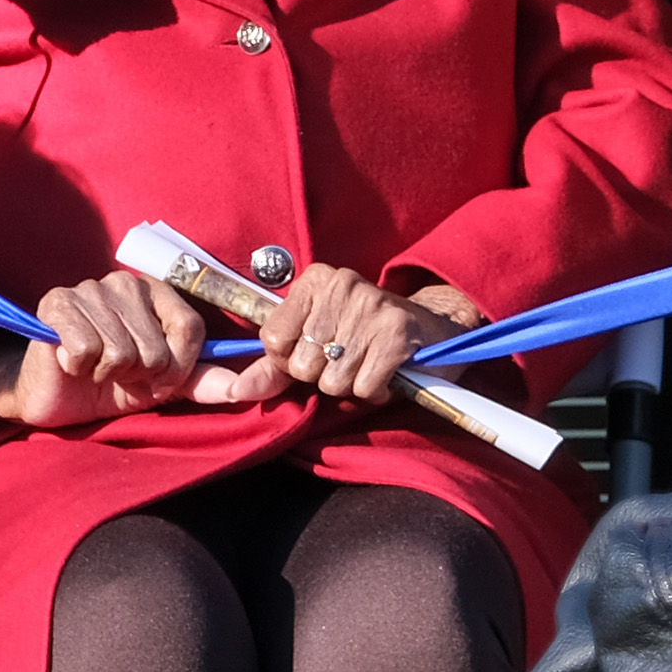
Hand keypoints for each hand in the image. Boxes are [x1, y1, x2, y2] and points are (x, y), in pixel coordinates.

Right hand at [0, 276, 284, 427]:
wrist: (52, 397)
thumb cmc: (107, 386)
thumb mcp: (160, 386)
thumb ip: (198, 381)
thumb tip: (241, 388)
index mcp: (156, 293)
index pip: (192, 328)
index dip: (177, 368)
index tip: (156, 380)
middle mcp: (125, 282)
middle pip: (158, 347)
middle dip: (139, 376)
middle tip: (116, 374)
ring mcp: (89, 289)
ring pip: (123, 351)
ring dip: (108, 374)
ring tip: (94, 368)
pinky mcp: (56, 304)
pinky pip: (87, 350)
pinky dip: (80, 368)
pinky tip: (71, 363)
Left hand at [257, 264, 464, 402]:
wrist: (434, 327)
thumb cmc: (364, 335)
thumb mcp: (316, 339)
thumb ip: (273, 367)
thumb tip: (237, 391)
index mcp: (314, 280)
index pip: (273, 340)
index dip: (290, 361)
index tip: (316, 351)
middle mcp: (341, 286)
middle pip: (302, 366)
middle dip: (322, 376)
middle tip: (347, 357)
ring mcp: (371, 308)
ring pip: (332, 382)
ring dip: (349, 385)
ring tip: (367, 363)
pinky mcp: (397, 334)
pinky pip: (364, 388)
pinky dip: (374, 391)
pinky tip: (385, 372)